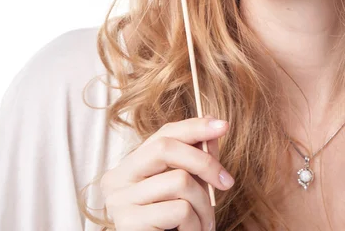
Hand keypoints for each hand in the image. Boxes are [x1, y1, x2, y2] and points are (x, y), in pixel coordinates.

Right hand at [100, 114, 233, 230]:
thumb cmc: (172, 222)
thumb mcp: (185, 184)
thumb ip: (196, 156)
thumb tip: (212, 123)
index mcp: (130, 164)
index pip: (164, 133)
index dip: (195, 126)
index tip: (223, 126)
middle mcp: (117, 178)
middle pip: (165, 148)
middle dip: (204, 162)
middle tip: (227, 182)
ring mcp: (120, 200)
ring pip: (179, 180)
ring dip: (204, 204)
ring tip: (206, 223)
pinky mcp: (129, 223)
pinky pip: (179, 210)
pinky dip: (195, 223)